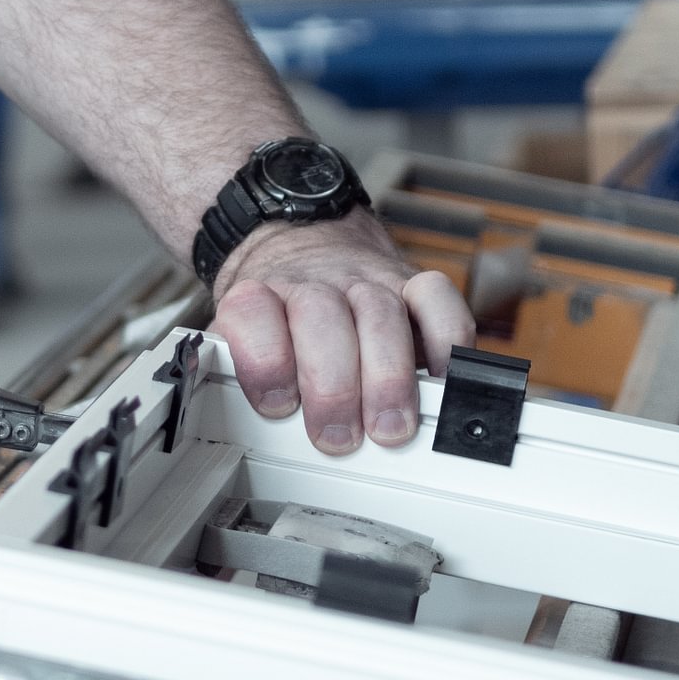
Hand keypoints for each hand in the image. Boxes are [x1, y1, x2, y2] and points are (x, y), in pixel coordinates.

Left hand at [210, 211, 473, 453]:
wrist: (301, 241)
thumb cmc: (276, 314)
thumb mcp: (237, 338)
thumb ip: (235, 374)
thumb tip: (232, 421)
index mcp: (260, 295)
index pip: (254, 315)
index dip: (266, 363)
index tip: (278, 406)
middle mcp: (314, 283)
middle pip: (322, 318)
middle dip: (332, 387)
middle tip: (338, 437)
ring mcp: (367, 279)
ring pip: (380, 314)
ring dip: (388, 377)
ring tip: (389, 428)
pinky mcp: (412, 282)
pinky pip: (440, 301)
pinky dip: (446, 343)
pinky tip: (438, 381)